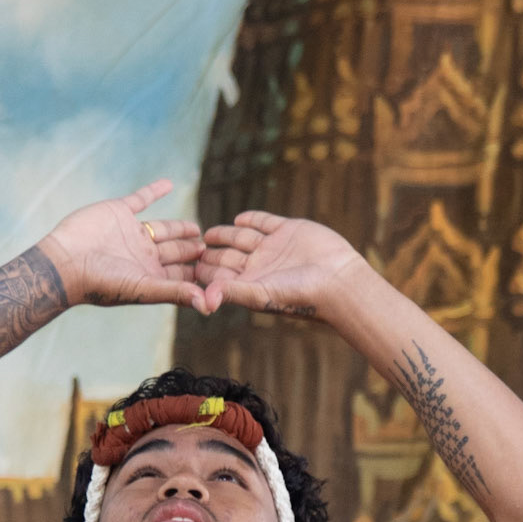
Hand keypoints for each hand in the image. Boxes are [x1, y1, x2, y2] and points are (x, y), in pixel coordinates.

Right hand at [40, 180, 206, 311]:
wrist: (64, 262)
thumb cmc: (101, 282)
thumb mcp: (143, 289)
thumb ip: (176, 293)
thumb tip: (210, 306)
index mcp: (150, 275)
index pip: (182, 273)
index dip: (200, 272)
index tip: (222, 271)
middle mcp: (142, 255)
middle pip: (175, 251)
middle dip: (193, 251)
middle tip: (214, 249)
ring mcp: (131, 233)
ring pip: (163, 228)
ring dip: (179, 228)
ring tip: (197, 228)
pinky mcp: (119, 211)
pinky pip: (141, 199)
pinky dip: (154, 191)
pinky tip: (169, 184)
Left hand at [195, 210, 365, 320]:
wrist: (337, 279)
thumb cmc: (299, 294)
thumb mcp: (260, 294)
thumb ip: (231, 292)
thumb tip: (202, 301)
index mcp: (251, 283)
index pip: (221, 275)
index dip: (204, 271)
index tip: (185, 267)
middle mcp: (260, 266)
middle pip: (228, 256)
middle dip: (211, 252)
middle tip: (190, 247)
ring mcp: (274, 247)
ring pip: (243, 238)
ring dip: (226, 235)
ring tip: (208, 234)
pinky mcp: (289, 230)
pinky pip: (265, 222)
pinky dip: (252, 220)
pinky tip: (239, 219)